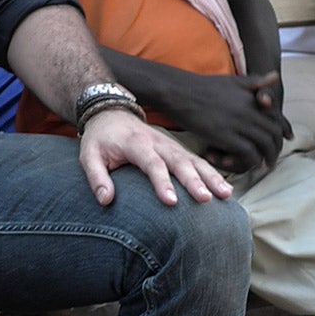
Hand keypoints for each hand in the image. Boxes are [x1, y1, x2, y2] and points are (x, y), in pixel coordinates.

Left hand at [77, 108, 234, 206]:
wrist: (111, 113)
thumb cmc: (100, 139)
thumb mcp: (88, 154)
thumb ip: (96, 177)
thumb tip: (106, 200)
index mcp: (136, 143)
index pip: (151, 163)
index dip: (161, 182)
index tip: (171, 202)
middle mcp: (158, 143)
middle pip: (179, 162)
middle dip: (194, 181)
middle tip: (205, 199)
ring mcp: (171, 145)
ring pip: (194, 160)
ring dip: (211, 177)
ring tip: (226, 195)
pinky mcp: (178, 150)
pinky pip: (198, 161)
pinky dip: (213, 173)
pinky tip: (225, 190)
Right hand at [144, 66, 289, 173]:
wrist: (178, 91)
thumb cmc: (202, 86)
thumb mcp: (233, 81)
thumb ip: (255, 82)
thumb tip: (276, 77)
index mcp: (252, 99)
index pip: (277, 119)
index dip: (284, 131)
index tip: (286, 140)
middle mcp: (250, 111)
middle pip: (273, 135)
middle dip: (275, 150)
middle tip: (270, 159)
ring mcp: (239, 124)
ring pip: (264, 147)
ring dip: (265, 159)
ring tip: (259, 166)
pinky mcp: (227, 136)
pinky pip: (248, 155)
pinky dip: (247, 162)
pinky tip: (240, 163)